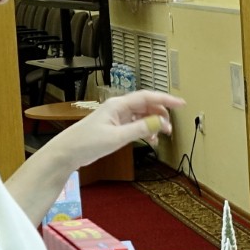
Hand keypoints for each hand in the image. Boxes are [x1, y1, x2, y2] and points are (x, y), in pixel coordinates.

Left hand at [43, 90, 184, 171]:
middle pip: (146, 105)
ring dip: (153, 123)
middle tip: (170, 127)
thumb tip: (159, 122)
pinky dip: (144, 131)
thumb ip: (140, 129)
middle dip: (161, 114)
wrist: (68, 152)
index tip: (181, 104)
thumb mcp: (117, 137)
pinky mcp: (114, 127)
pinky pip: (135, 125)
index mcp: (118, 105)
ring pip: (142, 116)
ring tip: (162, 135)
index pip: (147, 97)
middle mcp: (119, 108)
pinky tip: (150, 141)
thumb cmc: (88, 142)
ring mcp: (116, 117)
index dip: (166, 99)